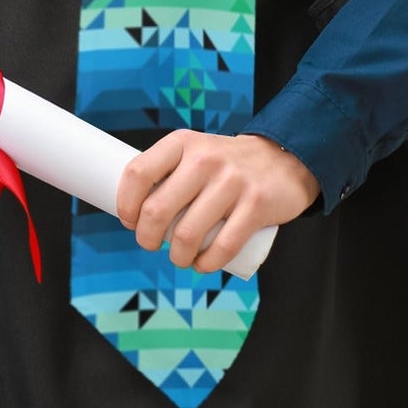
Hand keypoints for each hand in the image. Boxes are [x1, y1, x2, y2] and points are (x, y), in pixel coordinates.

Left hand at [115, 131, 319, 273]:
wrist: (281, 159)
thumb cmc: (225, 163)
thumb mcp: (194, 151)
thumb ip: (168, 172)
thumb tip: (134, 208)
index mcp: (182, 143)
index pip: (138, 172)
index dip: (125, 203)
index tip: (128, 220)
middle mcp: (203, 159)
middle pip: (157, 209)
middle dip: (146, 237)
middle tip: (149, 244)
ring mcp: (231, 182)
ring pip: (187, 234)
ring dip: (177, 256)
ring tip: (179, 257)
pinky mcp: (255, 205)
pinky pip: (223, 247)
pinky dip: (206, 264)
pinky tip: (201, 264)